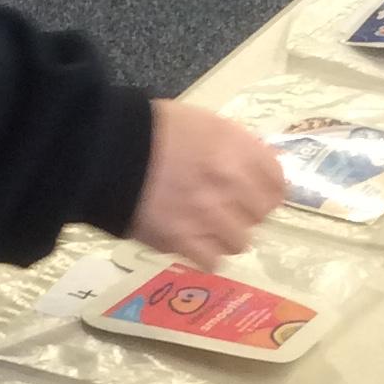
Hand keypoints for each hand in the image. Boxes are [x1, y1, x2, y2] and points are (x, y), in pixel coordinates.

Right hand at [128, 99, 285, 267]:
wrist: (106, 151)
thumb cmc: (152, 130)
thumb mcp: (203, 123)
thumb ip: (236, 147)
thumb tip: (256, 170)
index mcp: (237, 149)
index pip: (277, 183)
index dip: (267, 190)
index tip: (256, 194)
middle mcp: (230, 184)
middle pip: (261, 214)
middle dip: (247, 212)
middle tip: (227, 209)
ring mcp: (208, 216)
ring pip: (240, 241)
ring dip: (226, 236)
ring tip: (206, 228)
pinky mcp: (183, 241)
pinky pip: (213, 261)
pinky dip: (205, 255)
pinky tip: (193, 244)